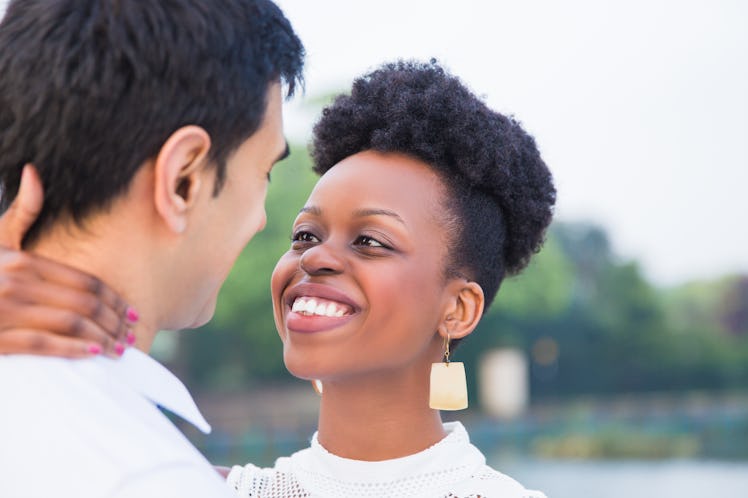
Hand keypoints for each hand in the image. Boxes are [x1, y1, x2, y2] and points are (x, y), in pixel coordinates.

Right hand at [0, 165, 134, 357]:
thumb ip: (20, 213)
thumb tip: (33, 170)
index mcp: (21, 262)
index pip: (85, 282)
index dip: (115, 299)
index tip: (133, 312)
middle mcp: (16, 284)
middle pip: (85, 303)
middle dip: (115, 321)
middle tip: (132, 334)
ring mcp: (6, 312)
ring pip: (70, 324)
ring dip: (102, 338)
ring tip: (118, 349)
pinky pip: (44, 345)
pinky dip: (72, 350)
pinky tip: (92, 355)